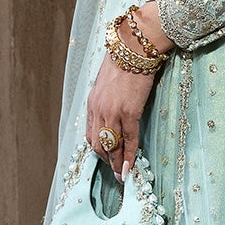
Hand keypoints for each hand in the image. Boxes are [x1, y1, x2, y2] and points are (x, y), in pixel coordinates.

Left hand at [85, 56, 155, 180]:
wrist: (134, 49)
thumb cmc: (124, 61)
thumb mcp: (107, 82)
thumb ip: (108, 98)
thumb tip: (115, 109)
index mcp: (92, 103)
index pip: (90, 134)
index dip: (99, 150)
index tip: (107, 158)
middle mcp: (98, 110)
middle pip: (97, 144)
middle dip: (106, 161)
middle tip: (116, 172)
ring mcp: (112, 113)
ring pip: (111, 146)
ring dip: (116, 164)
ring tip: (122, 175)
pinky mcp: (128, 113)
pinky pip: (129, 140)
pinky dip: (129, 156)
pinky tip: (131, 167)